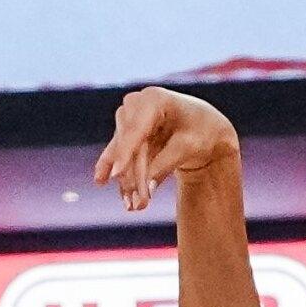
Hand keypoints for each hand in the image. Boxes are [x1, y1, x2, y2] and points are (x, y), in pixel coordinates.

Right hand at [90, 87, 236, 212]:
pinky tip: (100, 181)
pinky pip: (118, 156)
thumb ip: (166, 163)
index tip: (116, 175)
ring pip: (123, 155)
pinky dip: (117, 174)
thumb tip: (147, 187)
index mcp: (154, 99)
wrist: (205, 129)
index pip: (135, 130)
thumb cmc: (201, 132)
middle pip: (128, 146)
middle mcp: (136, 105)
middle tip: (140, 206)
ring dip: (126, 182)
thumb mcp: (188, 146)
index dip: (125, 153)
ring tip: (133, 207)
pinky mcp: (126, 134)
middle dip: (133, 177)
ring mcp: (128, 118)